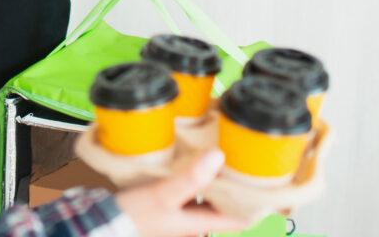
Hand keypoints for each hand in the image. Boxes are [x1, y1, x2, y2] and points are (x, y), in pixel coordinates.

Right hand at [114, 150, 246, 236]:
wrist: (106, 221)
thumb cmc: (135, 216)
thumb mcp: (165, 195)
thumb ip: (191, 178)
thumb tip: (218, 156)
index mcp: (200, 223)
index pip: (240, 219)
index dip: (258, 206)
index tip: (272, 187)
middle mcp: (193, 219)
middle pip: (225, 205)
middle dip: (237, 188)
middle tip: (249, 165)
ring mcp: (179, 211)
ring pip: (207, 197)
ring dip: (216, 182)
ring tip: (224, 159)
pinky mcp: (166, 203)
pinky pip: (189, 190)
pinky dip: (196, 179)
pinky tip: (191, 163)